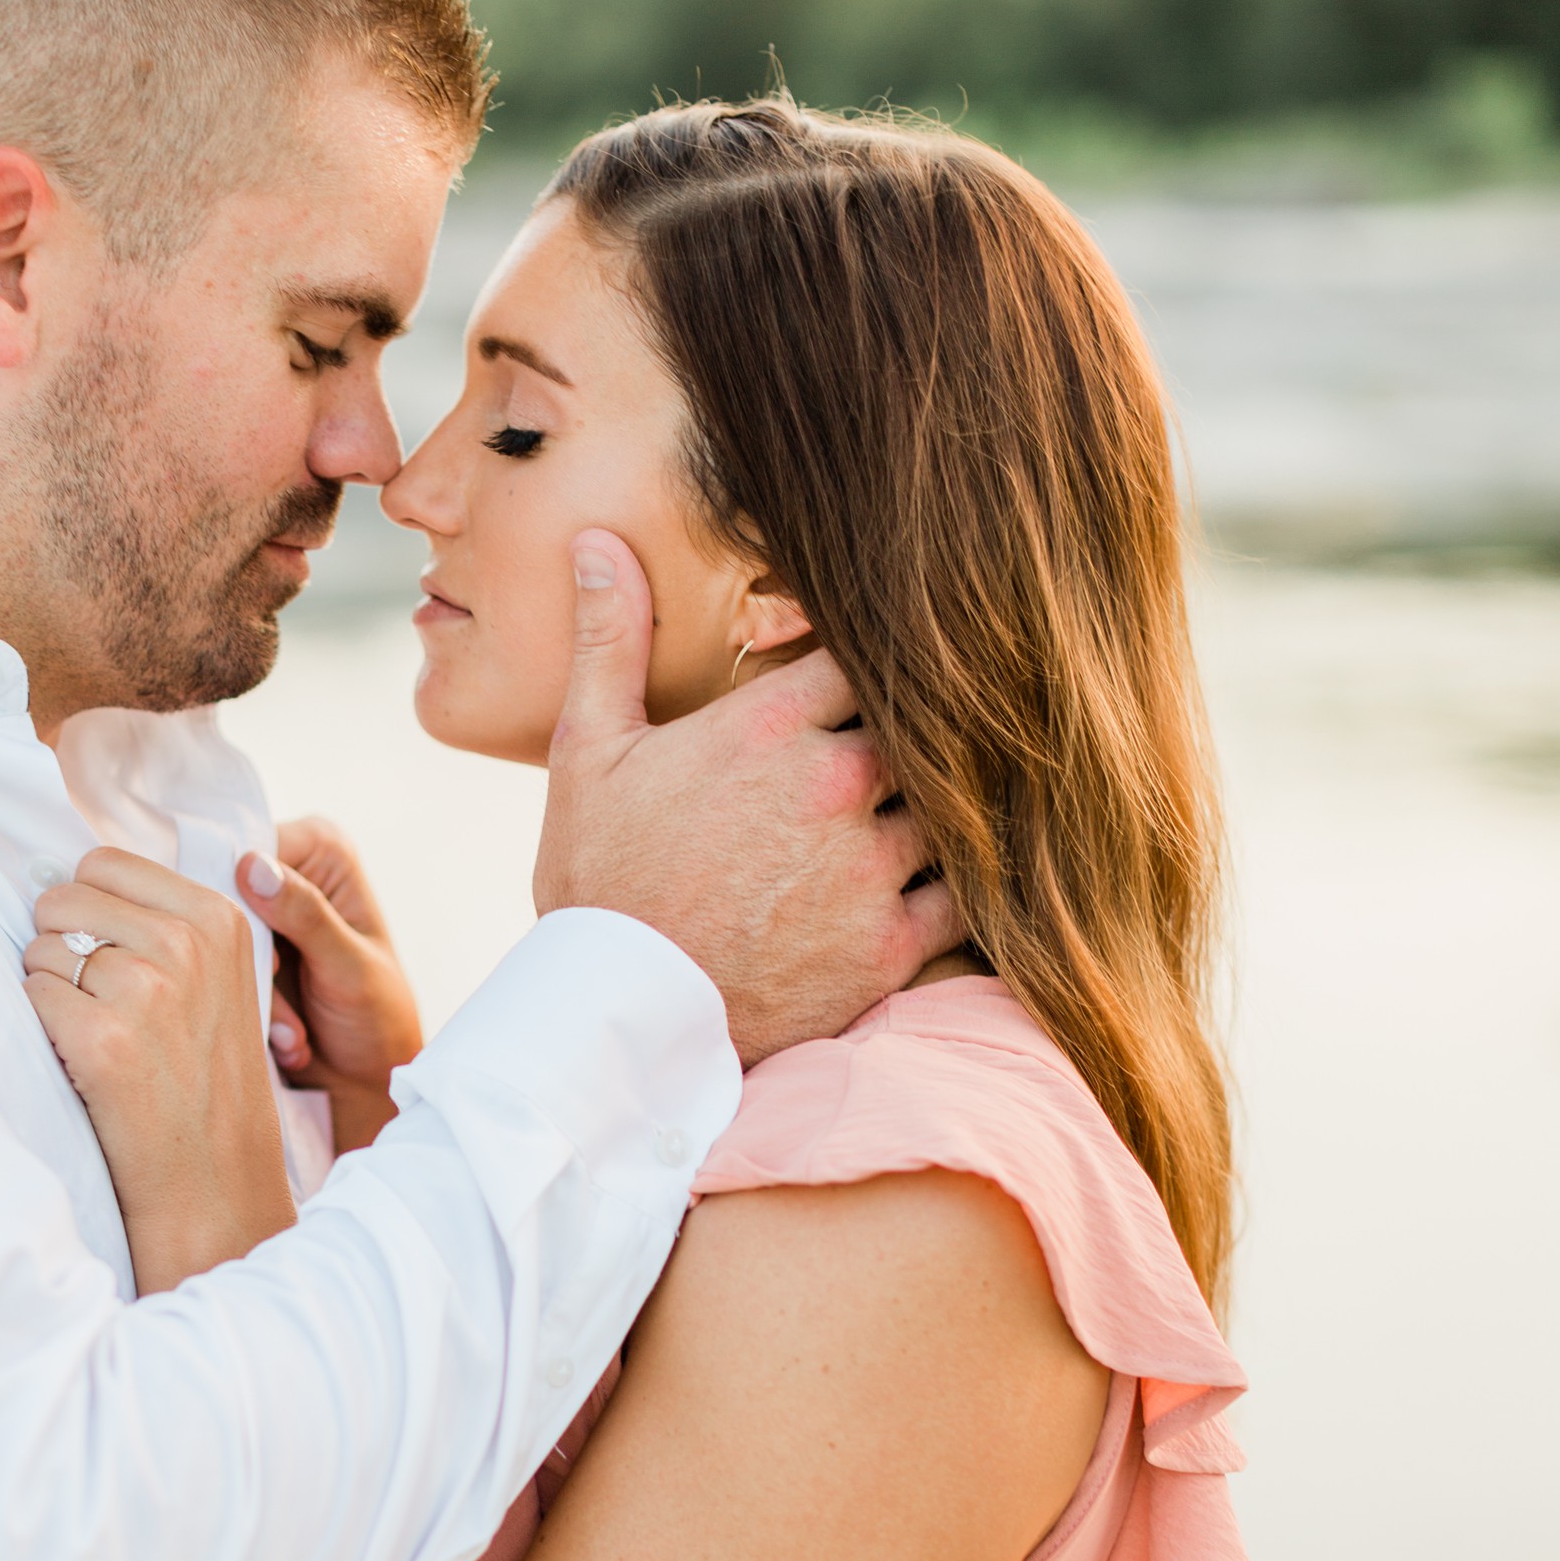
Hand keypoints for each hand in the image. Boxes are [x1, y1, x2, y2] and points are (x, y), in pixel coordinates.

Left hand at [24, 846, 294, 1292]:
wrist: (213, 1178)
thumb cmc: (204, 1077)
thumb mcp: (218, 979)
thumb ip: (164, 921)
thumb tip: (66, 875)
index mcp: (218, 917)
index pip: (103, 862)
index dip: (88, 909)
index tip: (111, 955)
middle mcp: (185, 944)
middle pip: (63, 900)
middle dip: (62, 945)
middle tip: (99, 1004)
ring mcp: (143, 990)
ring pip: (40, 949)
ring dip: (50, 991)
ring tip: (98, 1036)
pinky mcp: (100, 1039)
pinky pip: (29, 996)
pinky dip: (41, 1027)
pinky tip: (82, 1060)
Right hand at [237, 820, 420, 1152]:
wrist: (366, 1077)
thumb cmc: (378, 1018)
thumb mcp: (347, 967)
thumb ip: (305, 915)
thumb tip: (253, 867)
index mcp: (323, 850)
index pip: (251, 847)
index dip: (240, 900)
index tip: (265, 960)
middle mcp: (289, 868)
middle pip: (225, 892)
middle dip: (251, 960)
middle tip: (283, 1010)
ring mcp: (262, 912)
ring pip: (215, 935)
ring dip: (254, 994)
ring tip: (293, 1033)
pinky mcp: (244, 950)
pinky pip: (215, 965)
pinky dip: (249, 1007)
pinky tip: (288, 1036)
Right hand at [534, 534, 963, 1065]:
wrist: (619, 1021)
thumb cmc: (599, 883)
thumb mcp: (588, 752)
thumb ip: (609, 639)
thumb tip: (596, 540)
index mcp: (769, 725)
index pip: (866, 650)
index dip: (873, 656)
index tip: (867, 676)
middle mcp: (835, 785)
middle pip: (924, 721)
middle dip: (920, 726)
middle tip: (922, 730)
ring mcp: (871, 866)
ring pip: (955, 801)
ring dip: (949, 800)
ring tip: (946, 800)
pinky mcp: (894, 944)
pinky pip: (969, 893)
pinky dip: (970, 881)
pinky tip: (960, 874)